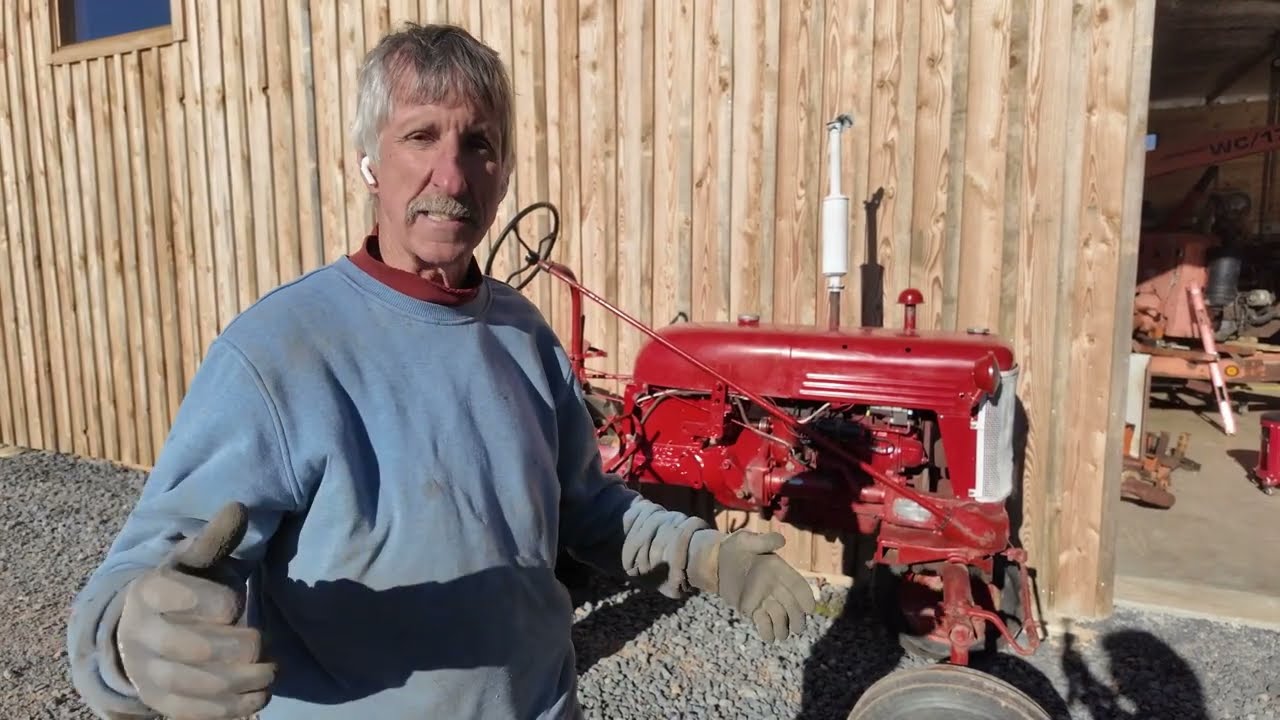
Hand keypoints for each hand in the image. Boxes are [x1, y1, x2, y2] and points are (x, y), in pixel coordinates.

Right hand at [115, 501, 275, 719]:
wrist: (144, 630)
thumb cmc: (183, 587)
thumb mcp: (195, 559)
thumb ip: (216, 538)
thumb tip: (239, 507)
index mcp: (148, 591)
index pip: (179, 595)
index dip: (216, 602)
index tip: (236, 604)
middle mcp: (140, 634)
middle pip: (193, 647)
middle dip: (239, 646)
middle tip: (263, 641)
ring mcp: (147, 672)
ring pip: (196, 684)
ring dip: (243, 680)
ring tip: (272, 670)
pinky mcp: (161, 702)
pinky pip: (197, 712)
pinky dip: (233, 707)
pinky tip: (260, 695)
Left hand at [714, 530, 816, 641]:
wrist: (716, 561)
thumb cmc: (734, 548)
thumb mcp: (745, 540)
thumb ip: (763, 541)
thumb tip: (781, 541)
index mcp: (778, 570)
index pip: (798, 584)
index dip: (806, 596)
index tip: (809, 609)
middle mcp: (775, 586)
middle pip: (792, 605)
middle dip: (797, 618)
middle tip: (798, 628)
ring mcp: (765, 599)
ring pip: (780, 617)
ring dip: (783, 628)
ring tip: (781, 635)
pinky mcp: (752, 609)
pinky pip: (764, 622)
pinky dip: (767, 631)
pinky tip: (768, 637)